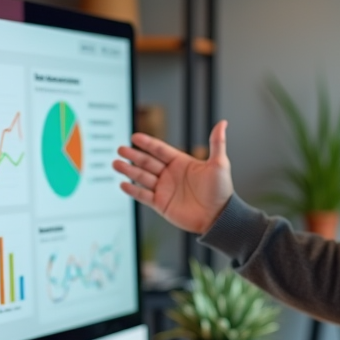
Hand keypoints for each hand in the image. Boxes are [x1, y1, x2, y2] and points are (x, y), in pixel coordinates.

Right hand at [112, 120, 233, 234]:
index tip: (134, 137)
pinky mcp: (161, 204)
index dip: (147, 143)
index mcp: (182, 163)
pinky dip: (133, 190)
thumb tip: (223, 123)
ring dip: (129, 171)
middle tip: (120, 149)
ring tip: (116, 164)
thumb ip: (217, 143)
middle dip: (133, 155)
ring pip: (142, 177)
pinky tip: (123, 184)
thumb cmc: (221, 191)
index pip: (160, 150)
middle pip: (147, 162)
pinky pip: (143, 196)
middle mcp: (171, 175)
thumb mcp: (219, 164)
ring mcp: (165, 189)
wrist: (219, 217)